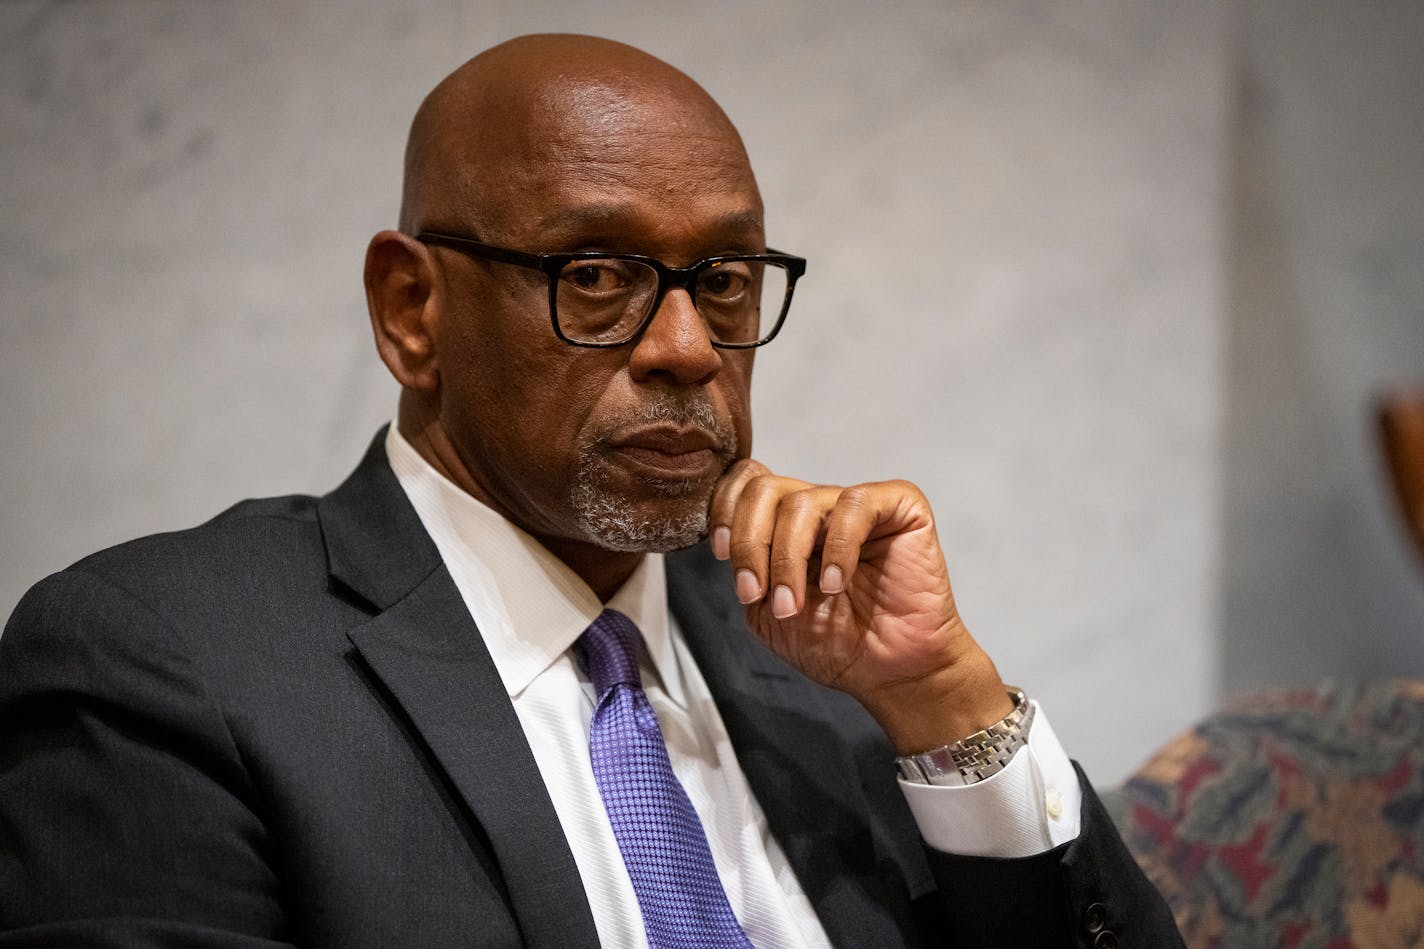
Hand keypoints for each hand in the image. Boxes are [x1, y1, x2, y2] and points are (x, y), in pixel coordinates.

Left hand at [707, 460, 1011, 754]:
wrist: (889, 672)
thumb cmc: (835, 643)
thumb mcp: (767, 612)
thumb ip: (745, 570)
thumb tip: (728, 539)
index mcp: (784, 524)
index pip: (744, 484)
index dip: (724, 511)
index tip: (721, 554)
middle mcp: (818, 507)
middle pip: (764, 488)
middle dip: (749, 541)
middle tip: (755, 592)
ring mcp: (856, 504)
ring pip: (803, 501)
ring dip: (787, 559)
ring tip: (795, 605)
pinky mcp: (898, 507)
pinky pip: (855, 504)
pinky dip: (838, 547)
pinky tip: (836, 584)